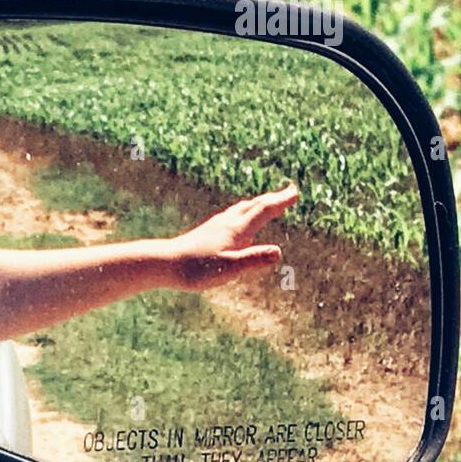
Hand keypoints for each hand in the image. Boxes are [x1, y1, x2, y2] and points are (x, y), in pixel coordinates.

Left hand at [165, 184, 298, 290]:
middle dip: (274, 199)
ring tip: (268, 203)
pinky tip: (240, 223)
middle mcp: (228, 223)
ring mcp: (217, 226)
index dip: (280, 202)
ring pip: (243, 209)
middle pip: (254, 205)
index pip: (263, 211)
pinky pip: (234, 217)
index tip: (295, 193)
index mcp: (236, 229)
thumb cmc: (195, 269)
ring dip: (259, 204)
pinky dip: (245, 214)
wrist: (165, 264)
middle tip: (290, 192)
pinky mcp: (209, 232)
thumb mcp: (228, 268)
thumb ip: (253, 260)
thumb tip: (278, 252)